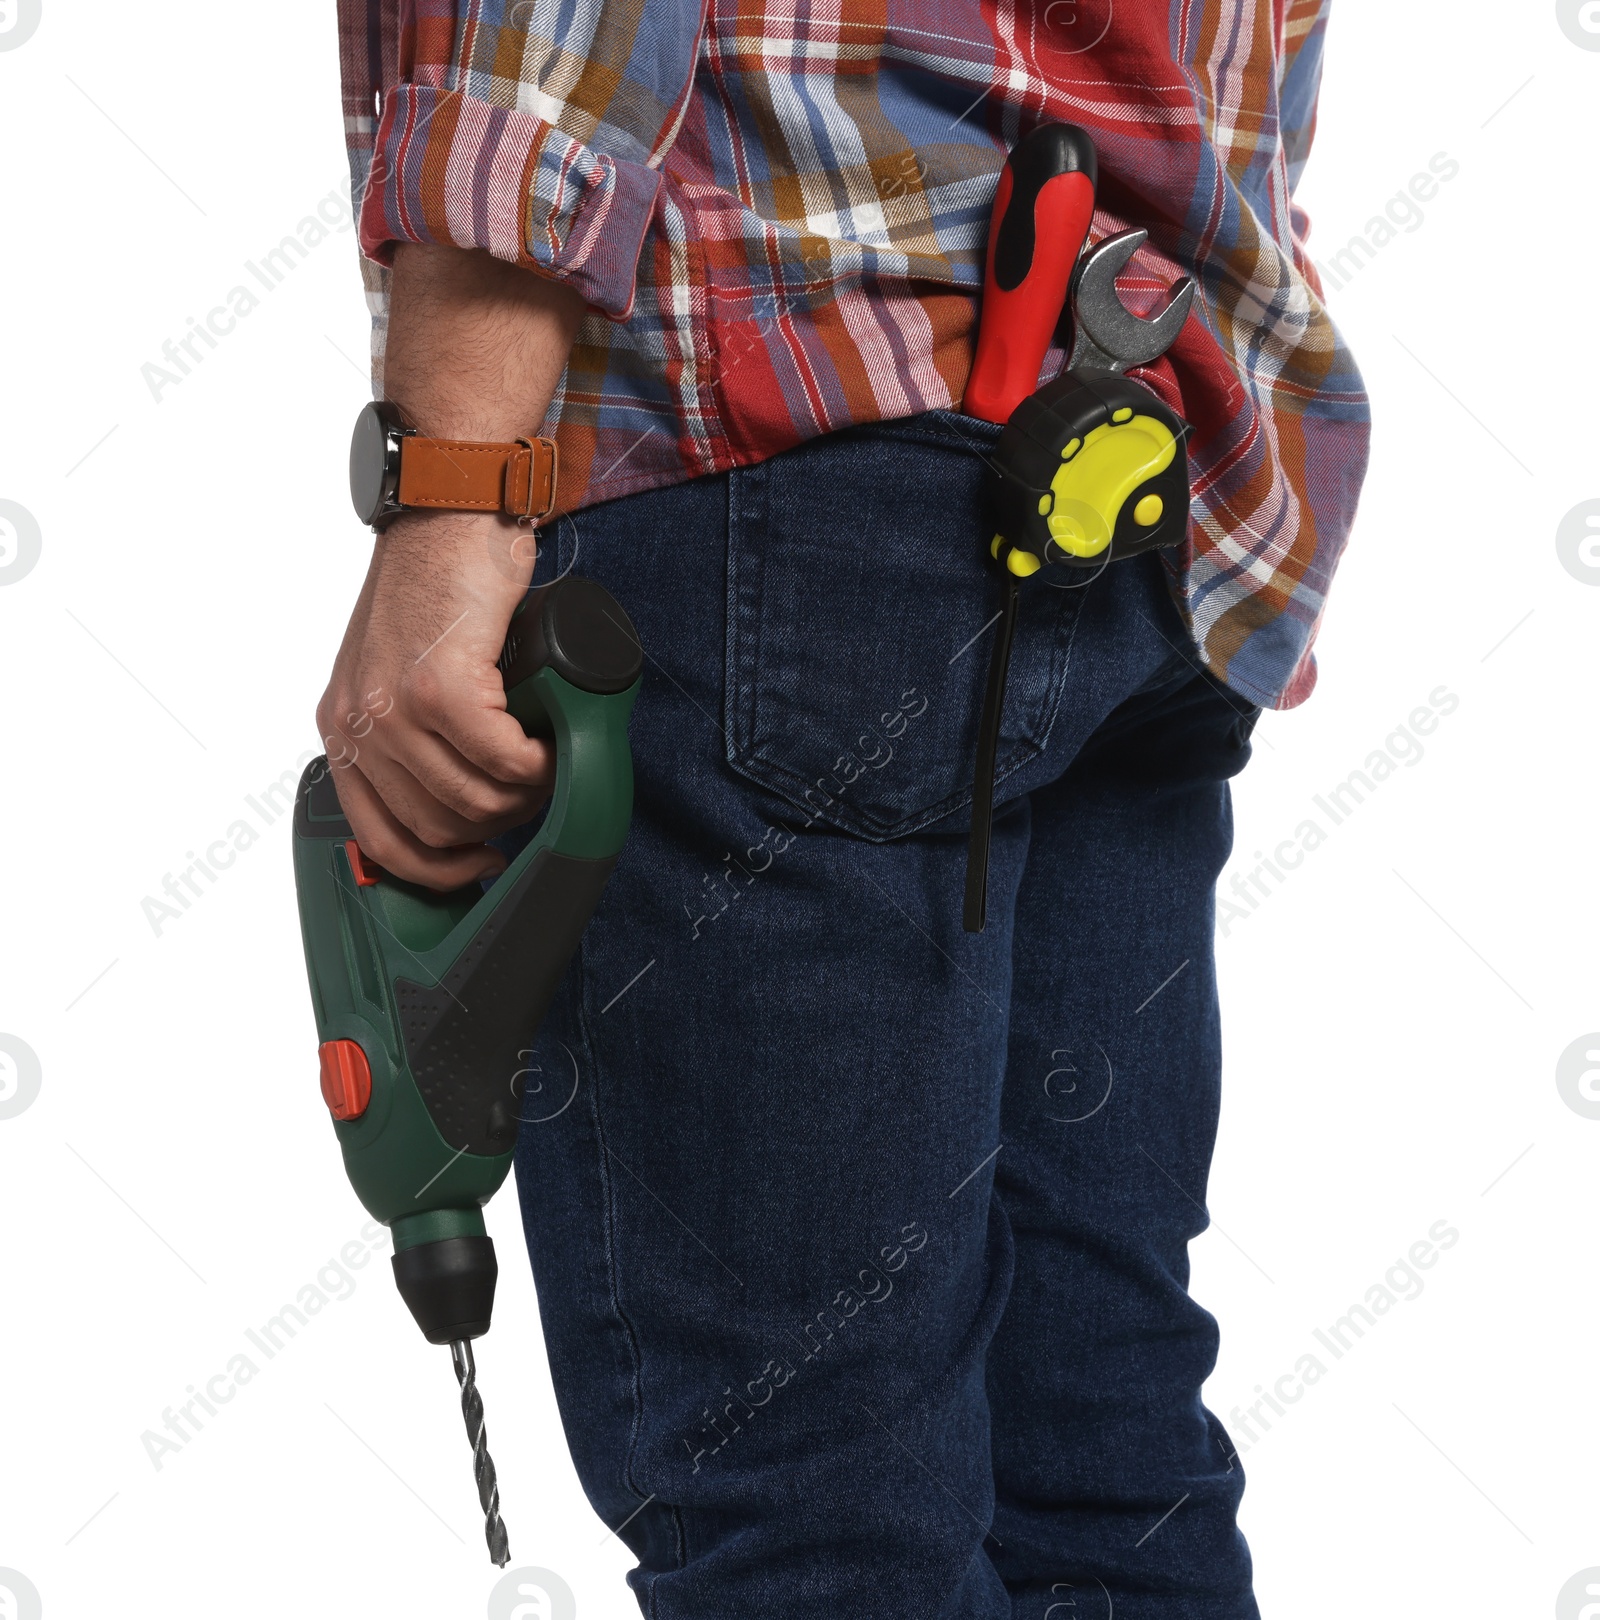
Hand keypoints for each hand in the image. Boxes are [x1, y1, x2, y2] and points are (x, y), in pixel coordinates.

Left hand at [318, 508, 548, 888]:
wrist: (451, 513)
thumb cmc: (440, 585)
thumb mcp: (400, 670)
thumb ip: (412, 735)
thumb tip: (461, 802)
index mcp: (344, 726)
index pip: (380, 839)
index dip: (439, 871)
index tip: (481, 863)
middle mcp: (361, 723)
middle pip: (439, 828)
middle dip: (497, 823)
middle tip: (530, 790)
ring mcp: (397, 708)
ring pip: (475, 802)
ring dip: (523, 793)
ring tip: (543, 759)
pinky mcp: (442, 689)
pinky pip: (505, 762)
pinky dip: (537, 761)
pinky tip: (547, 737)